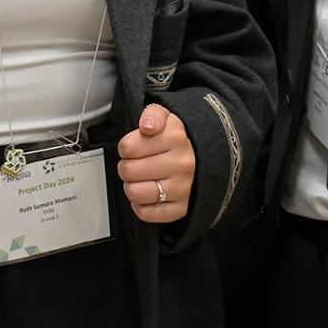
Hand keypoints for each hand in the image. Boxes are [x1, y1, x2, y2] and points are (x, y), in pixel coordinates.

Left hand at [116, 104, 194, 222]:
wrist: (201, 159)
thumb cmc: (174, 140)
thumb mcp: (165, 117)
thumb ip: (152, 114)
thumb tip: (147, 125)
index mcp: (176, 138)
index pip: (127, 147)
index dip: (126, 147)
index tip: (135, 146)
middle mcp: (182, 163)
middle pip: (128, 170)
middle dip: (127, 166)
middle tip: (137, 163)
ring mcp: (182, 188)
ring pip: (134, 192)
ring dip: (132, 186)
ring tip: (141, 178)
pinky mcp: (180, 208)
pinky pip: (146, 213)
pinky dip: (141, 205)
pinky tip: (148, 193)